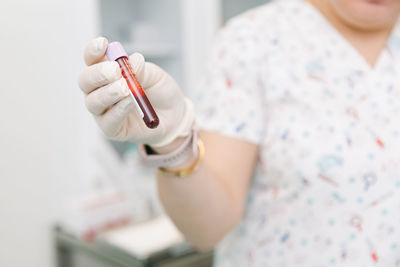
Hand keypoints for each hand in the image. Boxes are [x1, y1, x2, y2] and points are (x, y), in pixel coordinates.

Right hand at [77, 37, 193, 145]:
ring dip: (108, 93)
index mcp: (105, 72)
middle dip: (98, 74)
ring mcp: (103, 111)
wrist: (174, 115)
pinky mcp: (111, 129)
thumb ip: (142, 69)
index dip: (93, 51)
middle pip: (85, 81)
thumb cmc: (159, 91)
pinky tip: (129, 102)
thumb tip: (132, 61)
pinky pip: (108, 121)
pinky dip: (118, 110)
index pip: (91, 59)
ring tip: (125, 88)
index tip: (103, 43)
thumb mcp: (154, 76)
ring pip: (93, 102)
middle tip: (115, 70)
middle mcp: (98, 90)